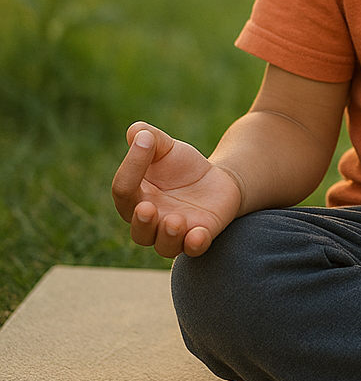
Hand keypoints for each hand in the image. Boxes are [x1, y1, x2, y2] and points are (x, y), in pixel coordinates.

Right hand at [111, 122, 242, 257]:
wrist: (217, 180)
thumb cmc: (183, 166)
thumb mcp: (168, 147)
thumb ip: (150, 138)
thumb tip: (136, 131)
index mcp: (136, 198)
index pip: (123, 190)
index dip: (131, 166)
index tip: (144, 142)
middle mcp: (152, 221)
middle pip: (139, 231)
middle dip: (142, 223)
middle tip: (147, 209)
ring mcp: (176, 232)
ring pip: (165, 246)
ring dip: (168, 236)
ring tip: (176, 220)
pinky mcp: (201, 235)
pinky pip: (194, 248)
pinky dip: (195, 244)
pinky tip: (198, 234)